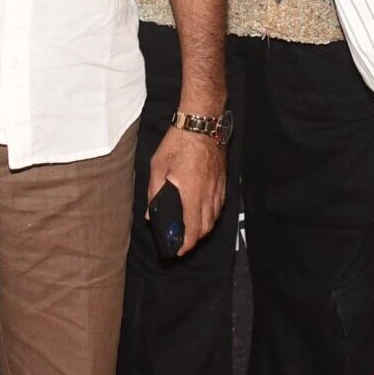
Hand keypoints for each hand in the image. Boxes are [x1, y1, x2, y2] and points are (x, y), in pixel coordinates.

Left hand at [145, 123, 226, 255]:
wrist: (201, 123)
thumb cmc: (179, 142)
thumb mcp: (158, 167)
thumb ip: (154, 193)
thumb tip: (151, 213)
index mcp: (191, 193)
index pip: (192, 228)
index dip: (186, 244)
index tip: (179, 250)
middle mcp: (208, 193)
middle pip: (206, 227)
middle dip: (195, 239)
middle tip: (182, 240)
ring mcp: (218, 187)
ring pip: (214, 217)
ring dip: (203, 227)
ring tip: (190, 227)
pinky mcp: (222, 180)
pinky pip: (220, 204)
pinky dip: (211, 213)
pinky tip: (202, 210)